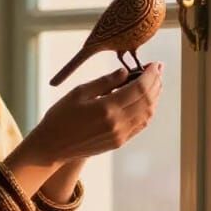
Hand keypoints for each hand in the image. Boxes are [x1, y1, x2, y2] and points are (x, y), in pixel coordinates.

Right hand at [32, 62, 162, 162]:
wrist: (52, 146)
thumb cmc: (60, 116)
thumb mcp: (79, 92)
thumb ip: (104, 82)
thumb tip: (126, 72)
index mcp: (107, 108)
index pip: (139, 88)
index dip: (151, 74)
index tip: (155, 64)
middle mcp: (117, 123)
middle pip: (147, 100)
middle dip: (156, 82)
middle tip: (158, 70)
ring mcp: (120, 135)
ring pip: (148, 113)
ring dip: (155, 97)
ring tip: (155, 83)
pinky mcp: (118, 142)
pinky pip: (140, 125)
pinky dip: (147, 110)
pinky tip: (146, 100)